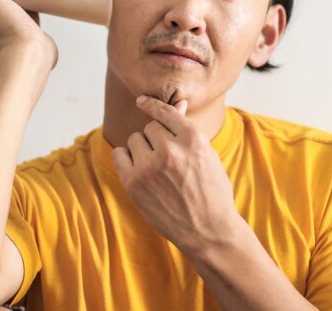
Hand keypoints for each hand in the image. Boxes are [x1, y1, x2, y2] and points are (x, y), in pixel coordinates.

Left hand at [111, 95, 242, 255]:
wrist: (209, 231)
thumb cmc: (212, 191)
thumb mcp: (207, 155)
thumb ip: (187, 130)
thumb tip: (178, 102)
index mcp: (193, 139)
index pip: (165, 111)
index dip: (152, 105)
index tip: (141, 101)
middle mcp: (170, 150)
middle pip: (149, 127)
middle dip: (156, 139)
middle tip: (168, 159)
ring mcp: (150, 167)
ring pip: (135, 139)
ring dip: (142, 149)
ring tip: (157, 168)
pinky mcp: (134, 183)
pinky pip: (119, 154)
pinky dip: (126, 159)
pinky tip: (138, 170)